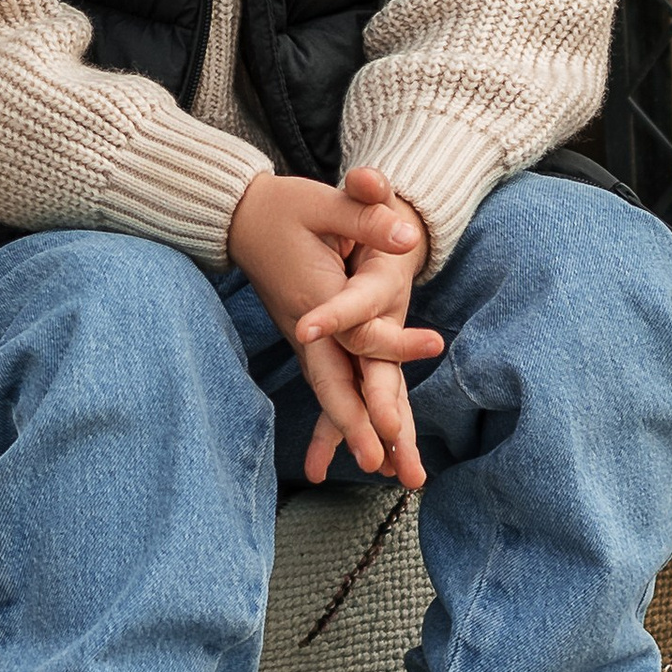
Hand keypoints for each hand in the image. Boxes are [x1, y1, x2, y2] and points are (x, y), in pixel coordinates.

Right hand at [228, 167, 435, 489]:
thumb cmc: (285, 208)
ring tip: (379, 468)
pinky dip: (339, 416)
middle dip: (354, 424)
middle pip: (332, 382)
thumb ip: (366, 218)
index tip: (431, 350)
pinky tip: (348, 447)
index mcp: (315, 294)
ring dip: (349, 431)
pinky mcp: (306, 340)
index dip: (394, 344)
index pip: (358, 329)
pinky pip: (326, 383)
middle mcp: (306, 326)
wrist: (239, 217)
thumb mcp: (325, 203)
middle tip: (379, 462)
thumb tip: (408, 235)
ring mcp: (303, 338)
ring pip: (329, 391)